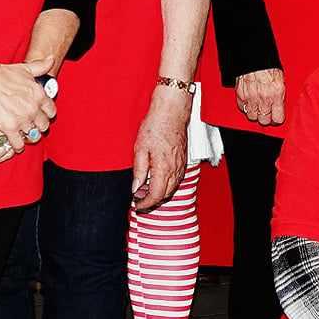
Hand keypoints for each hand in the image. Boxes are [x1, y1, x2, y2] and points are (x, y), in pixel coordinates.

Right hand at [0, 57, 56, 165]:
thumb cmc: (2, 73)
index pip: (51, 111)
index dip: (46, 115)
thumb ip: (40, 66)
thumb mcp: (24, 68)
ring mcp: (23, 119)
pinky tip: (14, 143)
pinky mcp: (10, 128)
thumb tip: (51, 59)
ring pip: (33, 135)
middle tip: (31, 127)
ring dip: (28, 136)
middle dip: (38, 127)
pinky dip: (17, 145)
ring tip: (22, 135)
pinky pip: (18, 143)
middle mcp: (34, 108)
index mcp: (39, 94)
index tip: (41, 116)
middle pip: (44, 125)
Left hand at [131, 87, 189, 209]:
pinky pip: (177, 179)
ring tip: (146, 190)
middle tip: (139, 199)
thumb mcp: (140, 149)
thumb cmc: (155, 127)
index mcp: (163, 168)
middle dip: (152, 201)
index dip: (145, 204)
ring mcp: (181, 166)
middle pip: (165, 195)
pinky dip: (167, 185)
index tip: (137, 205)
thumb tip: (135, 188)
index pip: (156, 195)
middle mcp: (175, 170)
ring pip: (172, 188)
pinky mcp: (183, 161)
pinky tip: (158, 180)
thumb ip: (139, 171)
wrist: (171, 113)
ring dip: (160, 193)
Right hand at [235, 68, 285, 126]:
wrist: (254, 58)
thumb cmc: (268, 66)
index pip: (277, 119)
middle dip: (266, 117)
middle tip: (267, 112)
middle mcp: (263, 98)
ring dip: (255, 113)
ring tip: (258, 107)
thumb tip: (279, 105)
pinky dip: (245, 106)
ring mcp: (250, 98)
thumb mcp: (280, 81)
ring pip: (252, 116)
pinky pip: (242, 108)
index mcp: (276, 95)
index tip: (276, 117)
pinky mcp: (240, 95)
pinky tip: (250, 101)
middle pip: (263, 120)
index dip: (277, 119)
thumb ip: (279, 95)